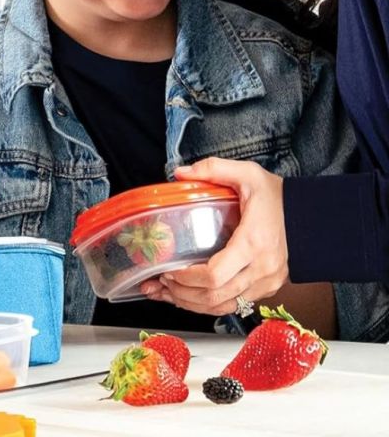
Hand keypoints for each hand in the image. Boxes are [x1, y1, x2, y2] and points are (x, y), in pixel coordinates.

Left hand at [140, 157, 288, 315]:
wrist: (316, 217)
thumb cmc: (281, 198)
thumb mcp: (249, 175)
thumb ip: (214, 169)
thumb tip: (181, 173)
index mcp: (252, 244)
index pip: (213, 275)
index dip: (185, 278)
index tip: (168, 270)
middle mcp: (260, 269)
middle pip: (213, 296)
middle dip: (181, 293)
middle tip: (160, 282)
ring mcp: (265, 283)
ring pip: (221, 307)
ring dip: (190, 304)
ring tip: (167, 293)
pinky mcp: (266, 289)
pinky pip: (232, 306)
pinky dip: (207, 306)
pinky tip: (189, 298)